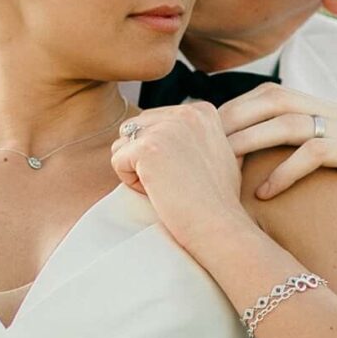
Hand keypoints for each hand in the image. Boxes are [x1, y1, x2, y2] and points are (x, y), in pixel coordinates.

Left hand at [108, 99, 250, 260]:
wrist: (219, 226)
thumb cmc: (219, 201)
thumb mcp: (217, 154)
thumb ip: (196, 137)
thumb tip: (179, 137)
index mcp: (201, 111)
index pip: (155, 121)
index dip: (163, 154)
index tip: (188, 173)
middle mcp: (185, 112)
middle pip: (136, 128)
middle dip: (145, 158)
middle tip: (173, 182)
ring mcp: (166, 127)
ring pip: (123, 143)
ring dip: (136, 169)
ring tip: (165, 186)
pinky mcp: (147, 147)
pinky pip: (117, 160)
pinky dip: (131, 182)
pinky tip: (157, 192)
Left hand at [217, 84, 336, 300]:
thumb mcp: (303, 184)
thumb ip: (275, 162)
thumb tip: (218, 161)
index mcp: (326, 113)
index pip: (271, 95)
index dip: (234, 111)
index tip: (202, 137)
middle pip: (277, 99)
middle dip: (236, 121)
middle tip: (204, 148)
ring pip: (293, 122)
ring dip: (252, 142)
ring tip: (224, 166)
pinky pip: (317, 152)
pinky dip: (285, 171)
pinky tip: (263, 193)